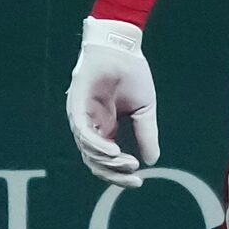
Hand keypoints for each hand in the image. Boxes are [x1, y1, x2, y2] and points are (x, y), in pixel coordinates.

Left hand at [66, 17, 158, 186]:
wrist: (122, 48)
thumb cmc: (132, 74)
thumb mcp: (144, 111)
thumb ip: (146, 134)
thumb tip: (152, 161)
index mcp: (105, 128)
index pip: (106, 160)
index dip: (120, 174)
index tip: (139, 180)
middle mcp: (91, 126)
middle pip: (95, 162)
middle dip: (114, 175)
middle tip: (134, 180)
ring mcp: (82, 118)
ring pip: (88, 152)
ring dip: (109, 162)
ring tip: (128, 162)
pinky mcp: (76, 107)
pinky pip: (84, 133)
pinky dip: (98, 146)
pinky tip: (114, 152)